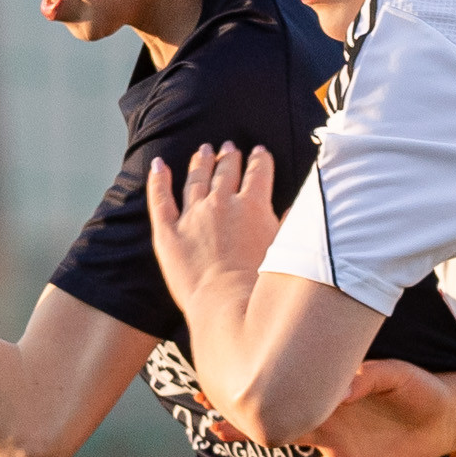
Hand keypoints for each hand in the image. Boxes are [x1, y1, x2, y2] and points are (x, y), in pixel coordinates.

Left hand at [146, 141, 279, 305]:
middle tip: (230, 148)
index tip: (260, 152)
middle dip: (230, 157)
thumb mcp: (287, 250)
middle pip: (227, 172)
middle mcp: (222, 203)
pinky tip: (159, 165)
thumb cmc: (262, 287)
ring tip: (203, 151)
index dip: (260, 160)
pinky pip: (161, 199)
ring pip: (196, 180)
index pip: (259, 173)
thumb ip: (291, 225)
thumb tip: (296, 209)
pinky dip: (158, 180)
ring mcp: (193, 216)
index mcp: (253, 205)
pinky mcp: (168, 233)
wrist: (228, 308)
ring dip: (201, 163)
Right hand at [233, 358, 455, 456]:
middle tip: (201, 397)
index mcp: (332, 385)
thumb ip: (371, 376)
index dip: (261, 372)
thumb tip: (343, 385)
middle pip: (275, 406)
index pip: (290, 376)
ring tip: (213, 433)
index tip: (230, 365)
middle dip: (240, 402)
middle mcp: (324, 411)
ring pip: (281, 439)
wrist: (445, 420)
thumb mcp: (399, 378)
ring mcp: (330, 440)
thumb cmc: (421, 391)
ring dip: (250, 437)